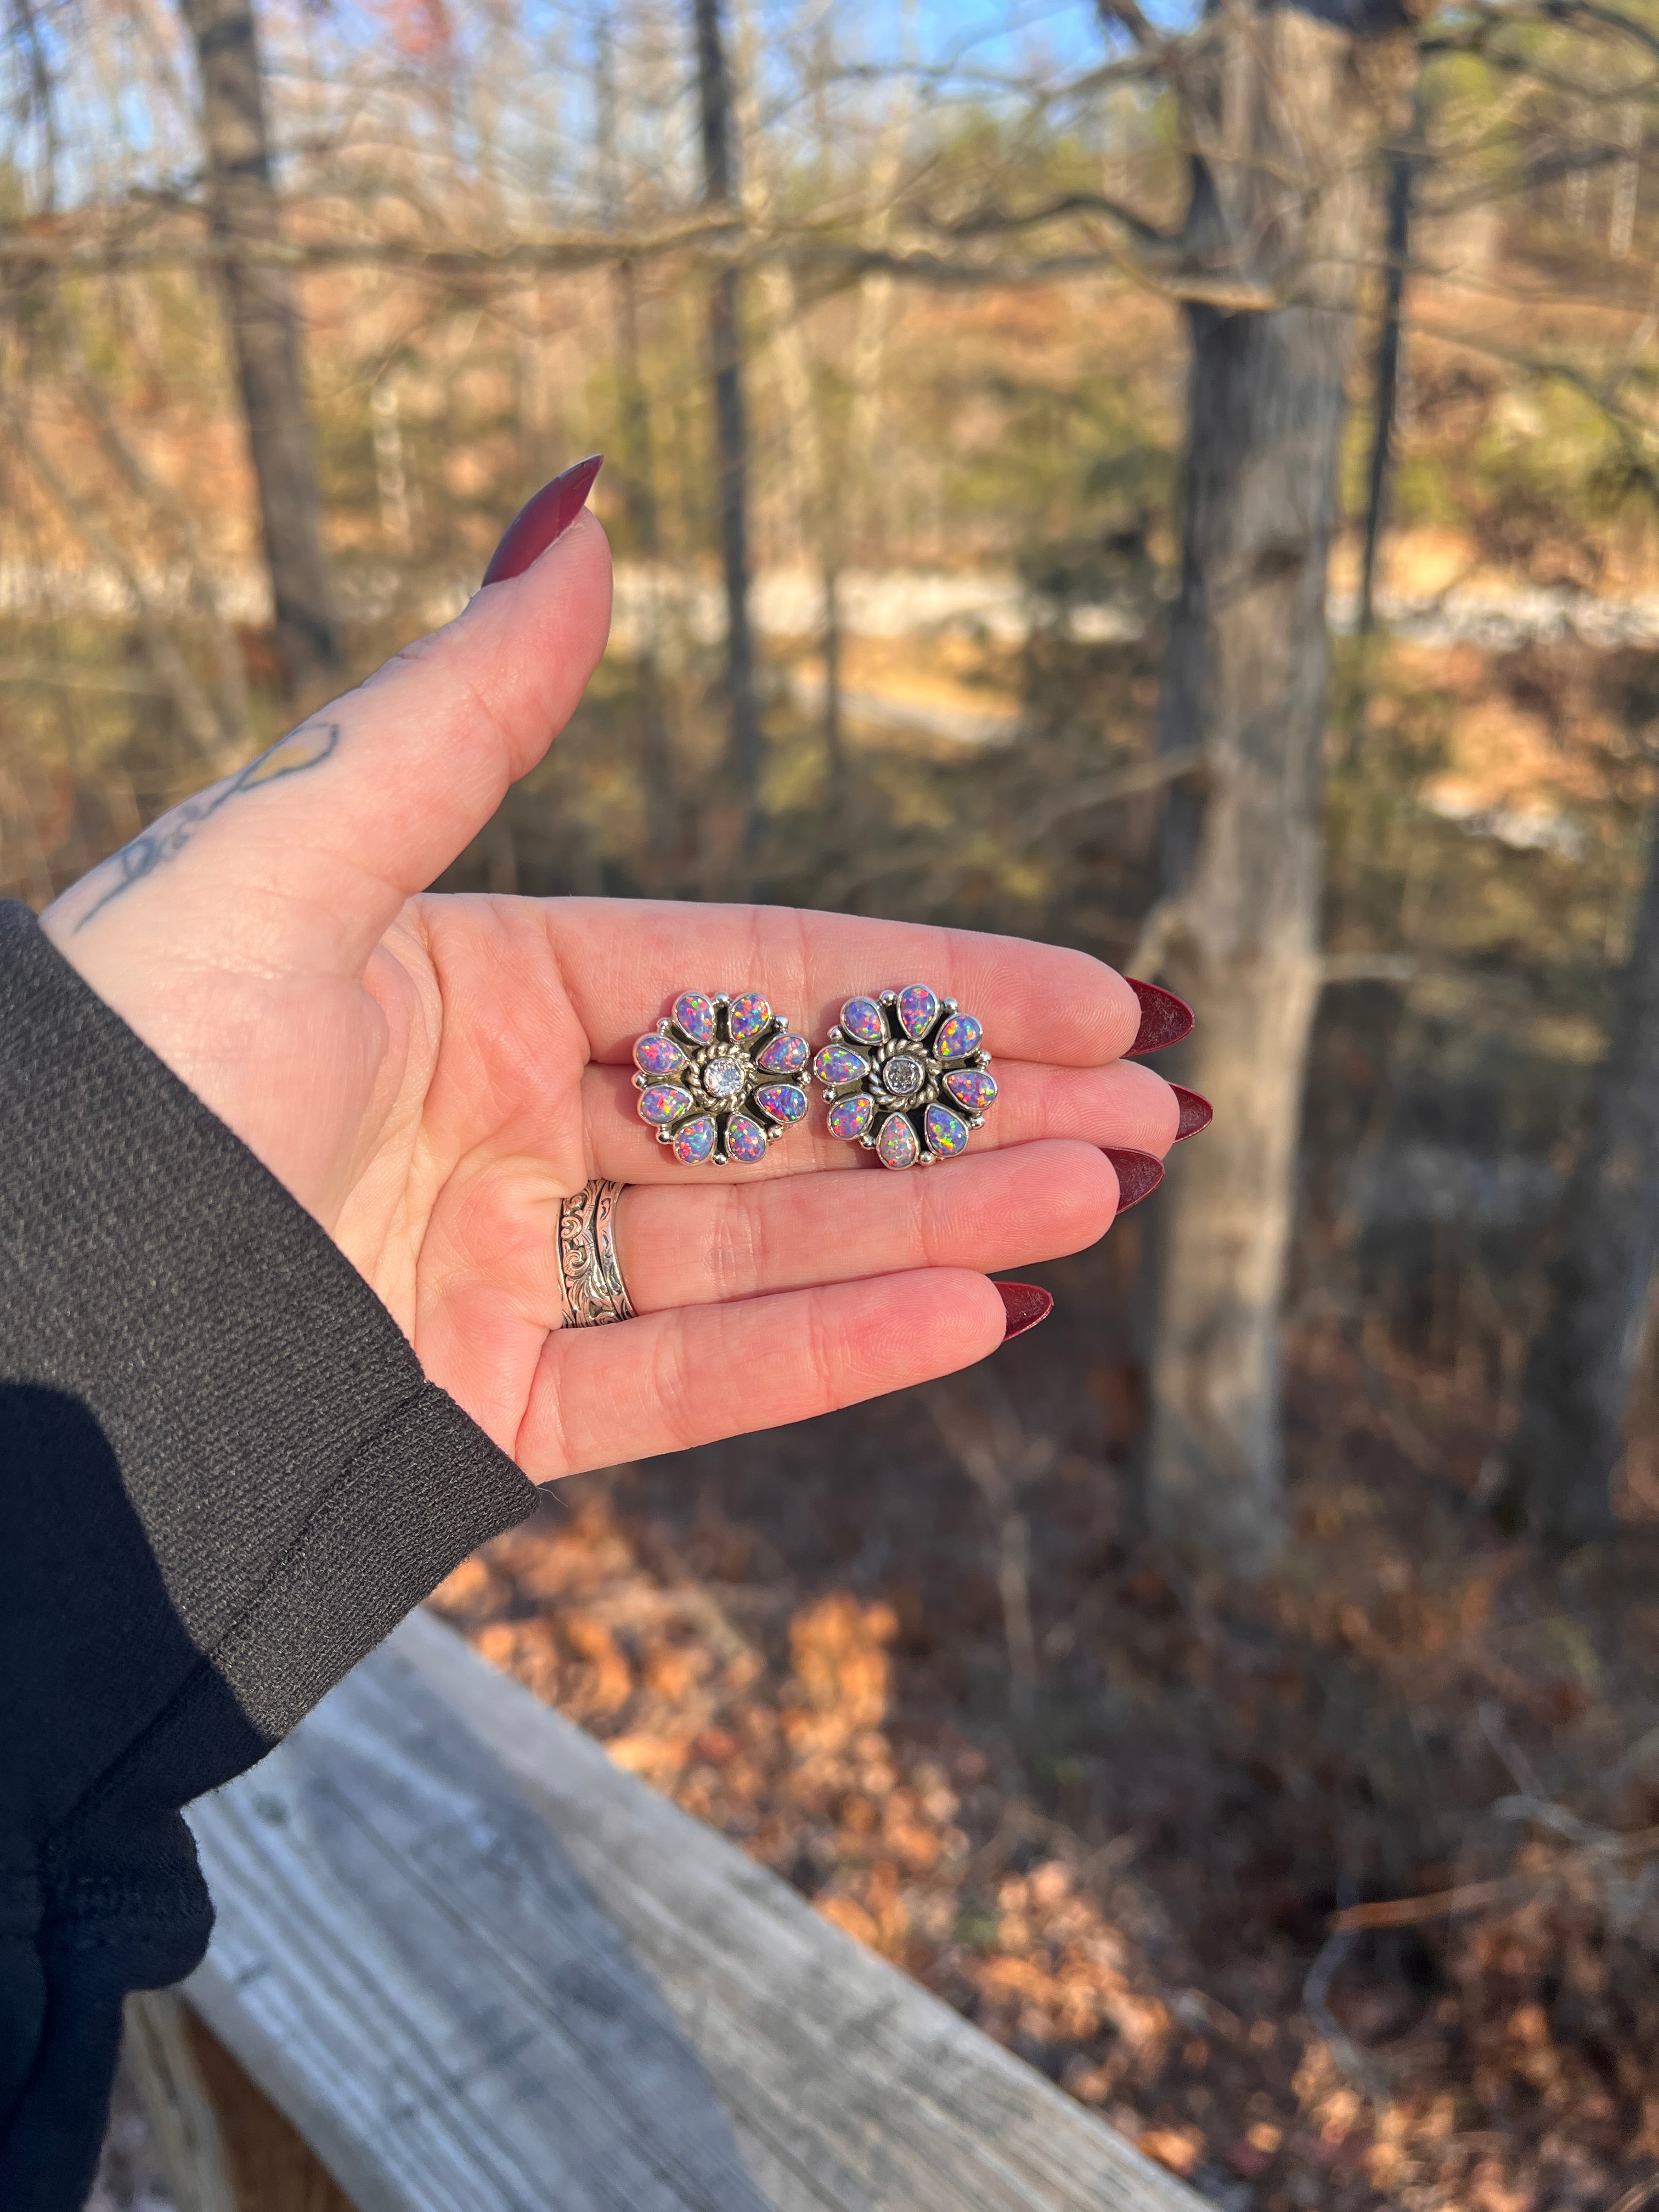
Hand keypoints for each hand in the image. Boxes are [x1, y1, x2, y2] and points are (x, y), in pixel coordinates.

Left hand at [41, 465, 1183, 1476]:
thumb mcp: (286, 863)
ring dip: (942, 1223)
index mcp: (468, 978)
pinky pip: (681, 1379)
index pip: (753, 976)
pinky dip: (828, 1351)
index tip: (1091, 997)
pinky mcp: (480, 1415)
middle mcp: (501, 1120)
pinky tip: (977, 1313)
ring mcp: (501, 1273)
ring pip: (764, 1247)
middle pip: (788, 1115)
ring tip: (1105, 1193)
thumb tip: (584, 504)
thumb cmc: (116, 1069)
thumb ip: (459, 712)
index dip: (928, 984)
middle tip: (1156, 1112)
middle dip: (977, 1108)